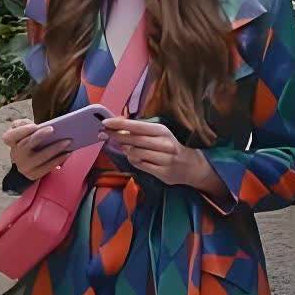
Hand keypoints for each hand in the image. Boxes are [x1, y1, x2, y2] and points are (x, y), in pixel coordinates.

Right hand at [1, 118, 73, 180]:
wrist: (28, 161)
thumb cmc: (29, 139)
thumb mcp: (23, 129)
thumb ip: (25, 124)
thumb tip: (38, 126)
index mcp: (11, 142)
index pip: (8, 137)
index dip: (20, 131)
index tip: (34, 126)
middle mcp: (15, 155)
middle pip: (25, 145)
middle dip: (39, 136)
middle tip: (53, 129)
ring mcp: (24, 166)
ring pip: (40, 157)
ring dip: (55, 148)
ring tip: (68, 141)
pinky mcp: (33, 175)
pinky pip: (47, 167)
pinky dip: (58, 160)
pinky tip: (68, 153)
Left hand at [102, 117, 221, 192]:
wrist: (190, 166)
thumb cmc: (169, 146)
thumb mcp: (158, 134)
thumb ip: (140, 130)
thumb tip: (117, 124)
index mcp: (162, 131)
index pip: (137, 126)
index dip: (120, 124)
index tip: (105, 122)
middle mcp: (164, 144)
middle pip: (134, 139)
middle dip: (116, 136)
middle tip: (104, 133)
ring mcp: (164, 159)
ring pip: (135, 154)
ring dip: (126, 150)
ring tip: (125, 148)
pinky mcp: (162, 173)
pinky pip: (140, 165)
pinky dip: (133, 161)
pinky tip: (134, 157)